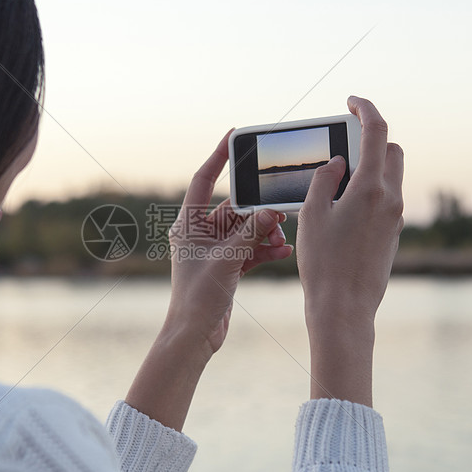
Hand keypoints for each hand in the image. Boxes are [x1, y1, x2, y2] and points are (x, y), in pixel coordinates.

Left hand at [162, 129, 291, 361]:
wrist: (195, 335)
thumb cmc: (197, 297)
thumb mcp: (227, 260)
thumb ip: (250, 234)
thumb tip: (271, 212)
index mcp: (188, 224)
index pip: (203, 181)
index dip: (217, 157)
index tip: (233, 136)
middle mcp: (199, 233)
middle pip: (233, 208)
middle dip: (258, 210)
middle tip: (280, 208)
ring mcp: (214, 250)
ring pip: (245, 229)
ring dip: (265, 231)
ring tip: (283, 234)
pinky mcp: (226, 266)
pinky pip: (249, 248)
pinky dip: (264, 248)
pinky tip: (282, 250)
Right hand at [296, 96, 403, 406]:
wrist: (345, 308)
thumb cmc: (324, 263)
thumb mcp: (313, 215)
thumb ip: (324, 179)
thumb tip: (337, 161)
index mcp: (371, 188)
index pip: (376, 132)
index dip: (365, 109)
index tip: (351, 102)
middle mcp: (391, 199)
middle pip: (391, 151)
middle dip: (371, 139)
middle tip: (344, 140)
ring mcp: (396, 217)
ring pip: (392, 175)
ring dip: (371, 165)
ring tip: (339, 175)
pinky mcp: (393, 234)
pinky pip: (387, 198)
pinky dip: (370, 189)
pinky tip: (344, 203)